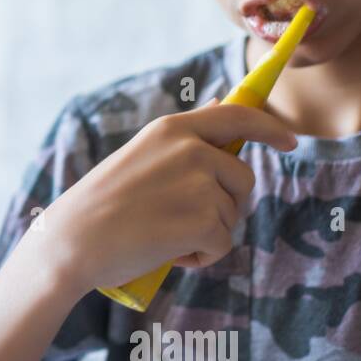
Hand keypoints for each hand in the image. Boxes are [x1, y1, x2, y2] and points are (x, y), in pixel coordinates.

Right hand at [30, 99, 297, 294]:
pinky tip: (167, 252)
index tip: (290, 142)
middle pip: (242, 178)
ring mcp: (198, 184)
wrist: (70, 242)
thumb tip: (223, 103)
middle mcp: (190, 149)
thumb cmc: (101, 204)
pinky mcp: (201, 221)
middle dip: (224, 204)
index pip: (238, 116)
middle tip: (181, 219)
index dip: (270, 129)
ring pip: (231, 214)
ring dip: (206, 233)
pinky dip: (200, 256)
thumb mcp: (142, 155)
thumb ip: (185, 137)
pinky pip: (222, 243)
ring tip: (162, 234)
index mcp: (172, 129)